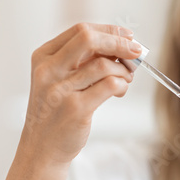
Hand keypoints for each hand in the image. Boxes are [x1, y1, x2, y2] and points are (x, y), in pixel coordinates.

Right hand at [20, 23, 140, 164]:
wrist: (42, 148)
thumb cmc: (56, 112)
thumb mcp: (60, 80)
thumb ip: (83, 61)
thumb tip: (121, 46)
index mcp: (44, 57)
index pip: (81, 30)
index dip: (109, 31)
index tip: (128, 37)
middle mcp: (49, 70)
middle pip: (90, 39)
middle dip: (120, 43)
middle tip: (137, 52)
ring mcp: (60, 89)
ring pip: (103, 64)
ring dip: (123, 70)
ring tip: (126, 79)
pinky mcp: (75, 108)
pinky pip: (109, 85)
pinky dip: (121, 85)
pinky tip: (120, 91)